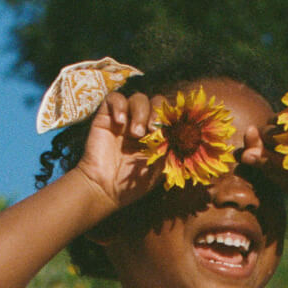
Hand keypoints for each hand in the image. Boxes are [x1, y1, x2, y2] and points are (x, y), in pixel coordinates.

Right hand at [73, 91, 165, 211]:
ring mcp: (125, 119)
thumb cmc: (132, 183)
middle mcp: (142, 124)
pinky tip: (120, 122)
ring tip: (135, 133)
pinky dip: (119, 106)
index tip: (172, 127)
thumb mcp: (158, 168)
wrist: (105, 189)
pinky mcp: (106, 117)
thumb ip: (169, 148)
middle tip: (153, 130)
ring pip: (138, 98)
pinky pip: (114, 98)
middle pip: (156, 102)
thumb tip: (182, 132)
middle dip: (157, 113)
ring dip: (140, 112)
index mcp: (157, 135)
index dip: (172, 116)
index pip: (169, 115)